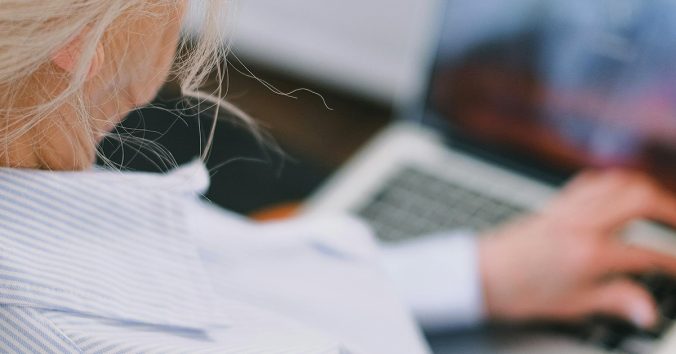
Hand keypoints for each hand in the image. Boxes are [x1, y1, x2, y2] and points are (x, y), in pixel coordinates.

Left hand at [479, 170, 675, 328]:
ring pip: (618, 182)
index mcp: (590, 253)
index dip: (673, 262)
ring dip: (646, 189)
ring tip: (661, 206)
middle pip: (641, 199)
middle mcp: (583, 224)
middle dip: (671, 209)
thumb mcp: (574, 304)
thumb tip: (648, 310)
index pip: (648, 254)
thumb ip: (616, 301)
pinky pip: (592, 182)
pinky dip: (614, 183)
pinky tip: (620, 194)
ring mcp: (569, 209)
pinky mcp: (556, 204)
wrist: (482, 274)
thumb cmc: (522, 292)